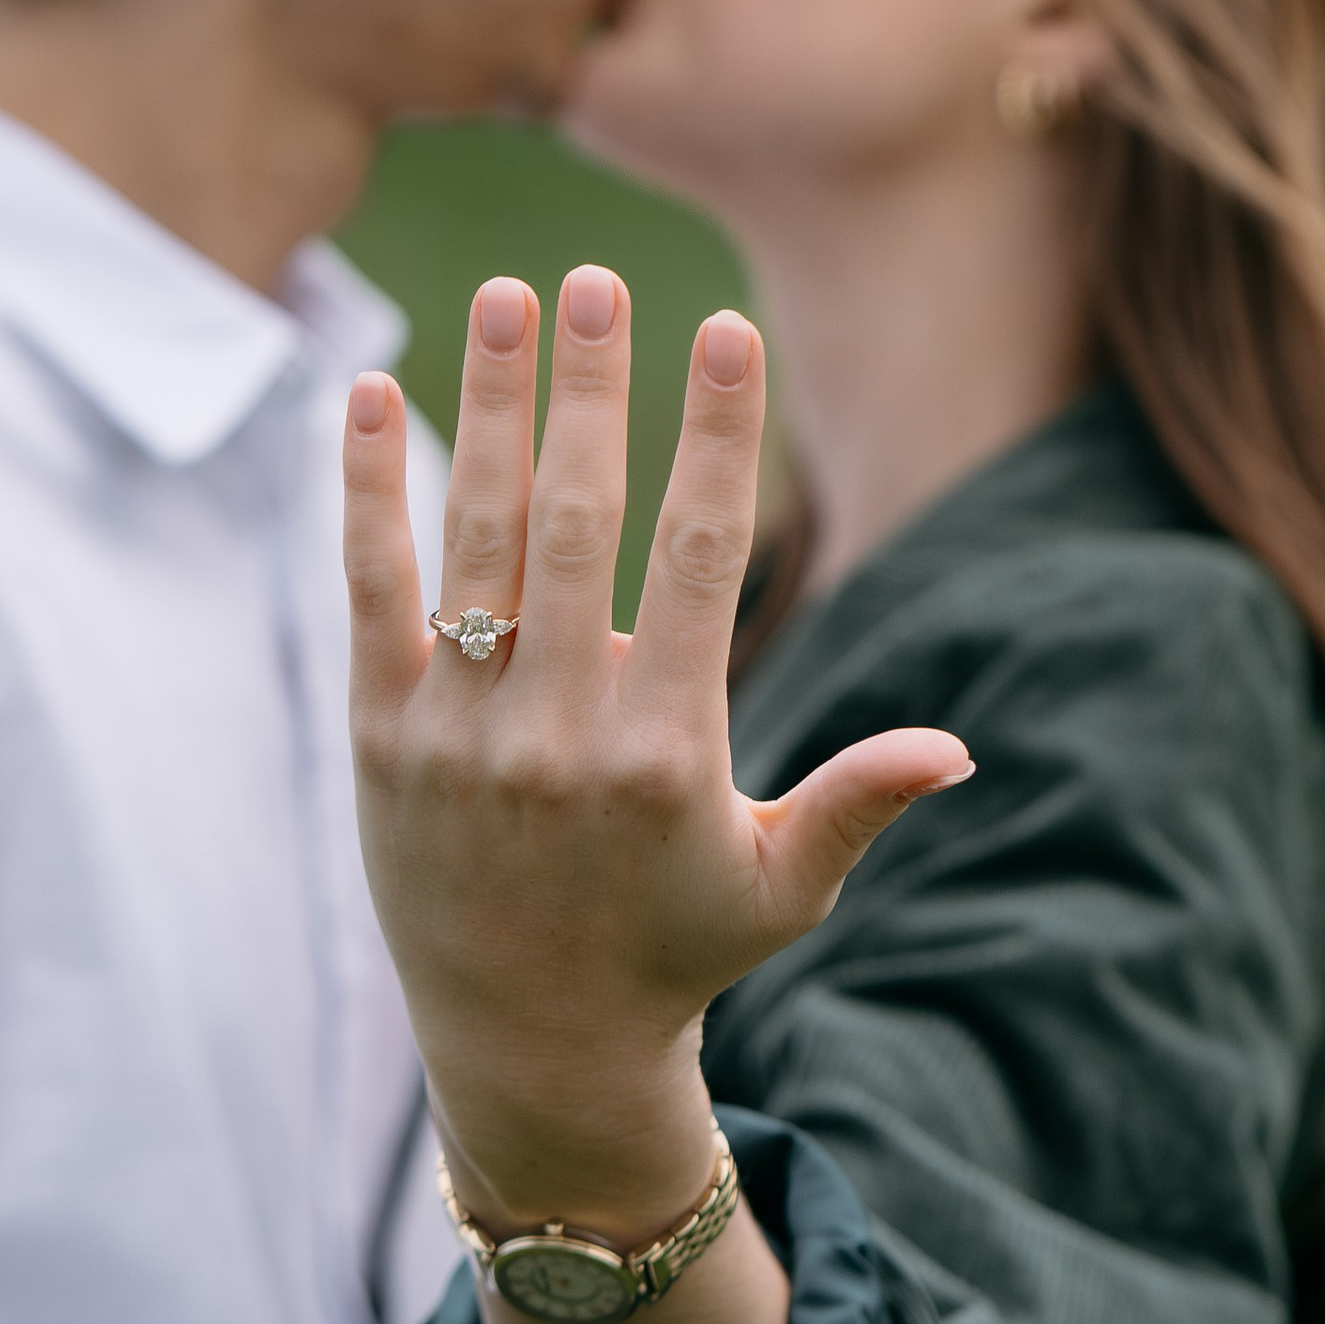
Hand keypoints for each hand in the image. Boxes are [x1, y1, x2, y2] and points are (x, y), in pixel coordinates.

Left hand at [342, 269, 971, 1240]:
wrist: (529, 1048)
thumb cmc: (674, 951)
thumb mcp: (783, 886)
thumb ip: (858, 802)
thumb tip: (959, 749)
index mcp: (665, 752)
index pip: (696, 557)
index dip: (713, 434)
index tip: (721, 330)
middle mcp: (555, 734)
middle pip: (577, 522)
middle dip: (593, 389)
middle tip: (599, 276)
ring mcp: (457, 732)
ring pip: (473, 538)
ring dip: (487, 407)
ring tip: (502, 296)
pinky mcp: (379, 737)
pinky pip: (370, 590)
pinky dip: (365, 490)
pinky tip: (368, 391)